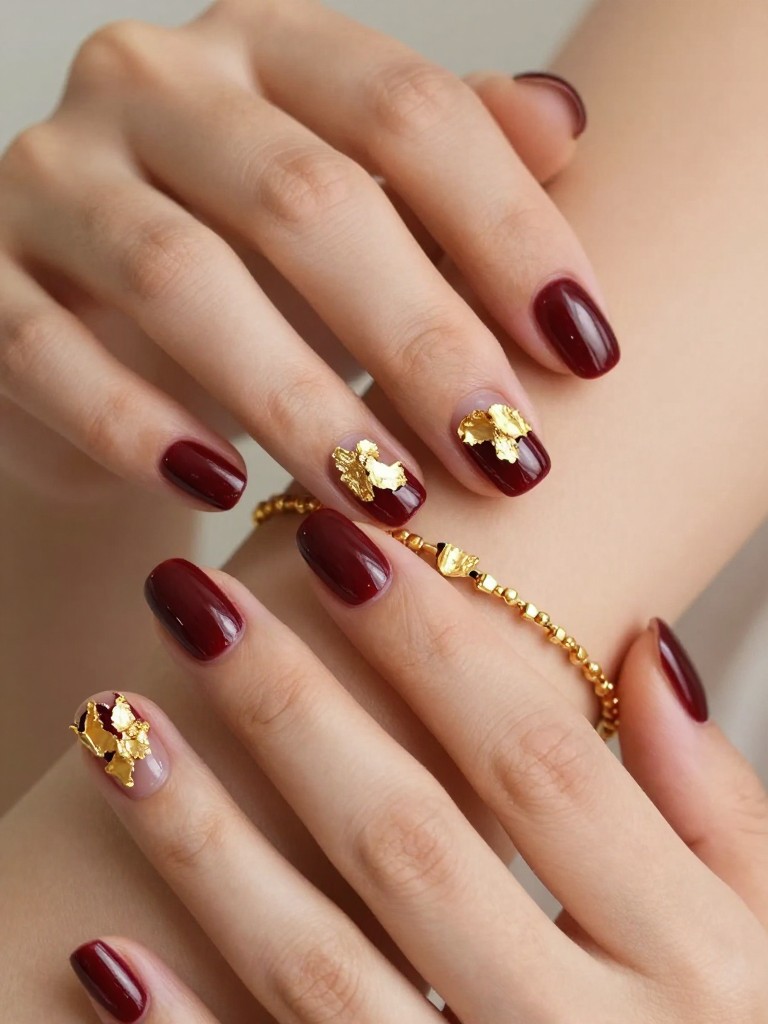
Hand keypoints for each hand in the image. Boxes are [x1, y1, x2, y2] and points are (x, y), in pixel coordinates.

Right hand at [0, 0, 616, 514]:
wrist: (102, 338)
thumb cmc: (259, 283)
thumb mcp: (363, 223)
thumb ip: (450, 171)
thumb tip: (566, 117)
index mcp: (268, 51)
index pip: (407, 112)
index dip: (509, 231)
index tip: (588, 354)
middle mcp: (152, 85)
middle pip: (305, 198)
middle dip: (420, 340)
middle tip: (506, 455)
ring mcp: (52, 177)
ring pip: (181, 280)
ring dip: (299, 403)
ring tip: (390, 502)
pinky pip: (49, 352)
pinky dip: (137, 426)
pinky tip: (218, 490)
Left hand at [67, 511, 766, 1021]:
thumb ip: (723, 807)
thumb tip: (647, 645)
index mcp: (691, 955)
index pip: (541, 761)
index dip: (435, 640)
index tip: (341, 536)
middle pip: (412, 839)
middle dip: (293, 706)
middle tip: (193, 594)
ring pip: (321, 967)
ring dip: (206, 843)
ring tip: (119, 726)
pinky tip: (104, 956)